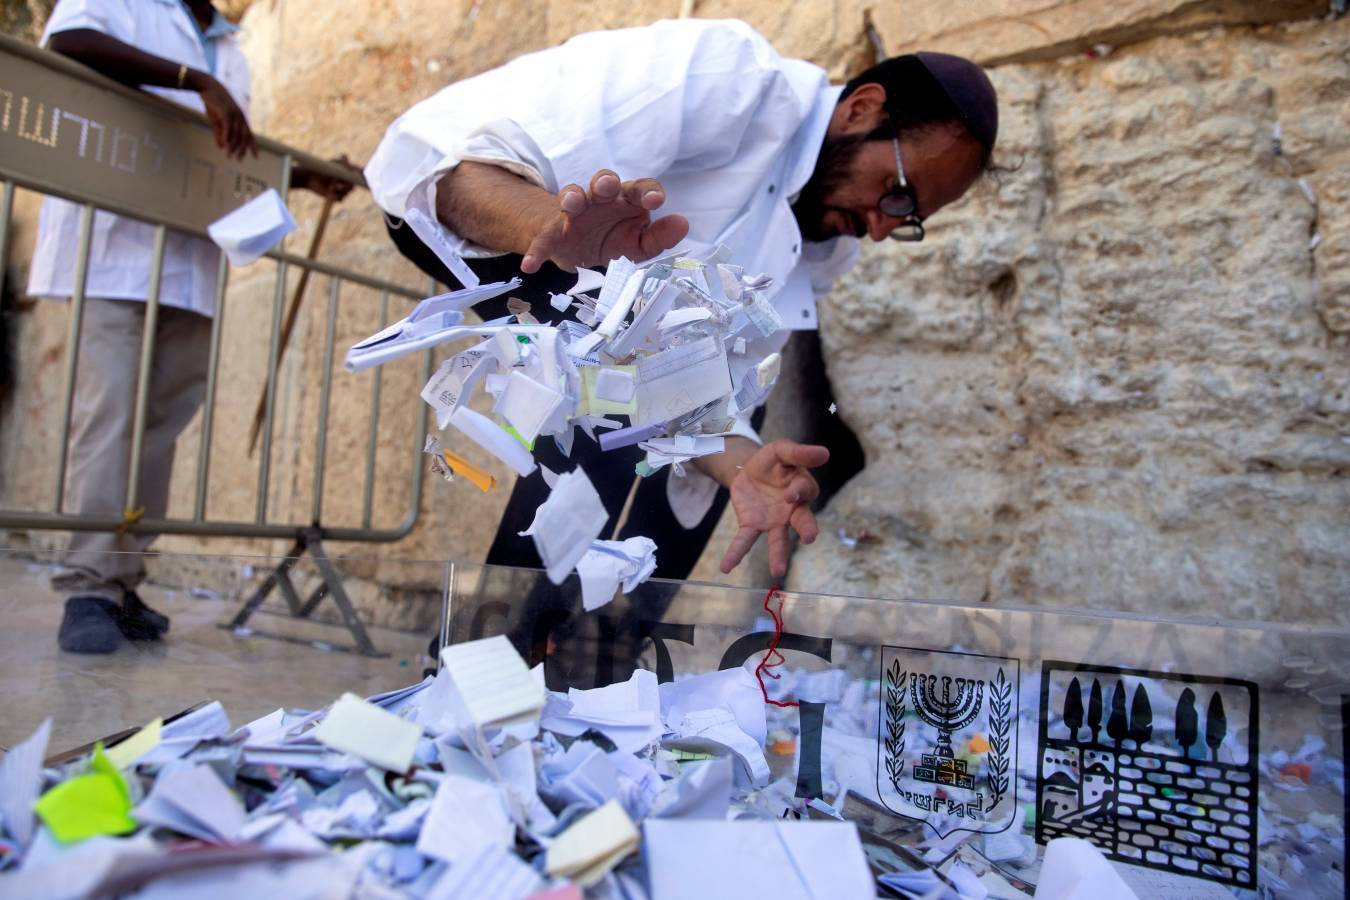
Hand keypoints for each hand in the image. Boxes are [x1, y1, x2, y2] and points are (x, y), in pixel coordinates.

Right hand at [197, 75, 255, 159]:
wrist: (206, 86)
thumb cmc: (213, 103)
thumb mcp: (217, 120)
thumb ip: (220, 134)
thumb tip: (221, 147)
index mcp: (240, 119)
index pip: (249, 134)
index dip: (253, 146)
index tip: (256, 157)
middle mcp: (240, 117)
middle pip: (244, 136)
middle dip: (242, 149)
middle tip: (238, 159)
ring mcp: (234, 113)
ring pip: (236, 133)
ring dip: (233, 146)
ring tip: (229, 155)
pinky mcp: (225, 111)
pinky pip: (228, 126)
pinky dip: (227, 136)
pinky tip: (225, 144)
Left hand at [295, 154, 360, 201]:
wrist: (309, 177)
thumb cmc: (321, 168)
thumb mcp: (334, 164)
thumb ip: (346, 165)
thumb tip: (357, 169)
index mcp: (347, 172)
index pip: (359, 175)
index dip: (363, 177)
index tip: (365, 178)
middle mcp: (346, 182)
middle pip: (355, 185)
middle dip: (349, 184)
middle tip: (341, 181)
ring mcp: (341, 190)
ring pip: (348, 192)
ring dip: (341, 188)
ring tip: (333, 185)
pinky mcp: (336, 197)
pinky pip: (341, 198)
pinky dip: (336, 194)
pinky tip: (330, 190)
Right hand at [521, 169, 688, 273]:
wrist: (580, 247)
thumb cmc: (615, 237)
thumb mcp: (639, 243)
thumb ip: (660, 236)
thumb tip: (682, 224)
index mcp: (626, 199)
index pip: (640, 188)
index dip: (647, 192)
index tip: (655, 202)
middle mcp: (600, 199)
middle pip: (603, 181)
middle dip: (605, 182)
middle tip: (607, 188)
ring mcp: (575, 213)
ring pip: (571, 196)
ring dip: (571, 197)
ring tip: (572, 205)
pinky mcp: (555, 233)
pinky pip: (543, 239)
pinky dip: (536, 250)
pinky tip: (530, 265)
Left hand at [720, 440, 828, 578]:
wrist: (748, 469)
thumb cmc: (772, 462)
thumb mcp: (781, 450)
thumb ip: (799, 452)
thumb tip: (825, 453)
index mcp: (802, 488)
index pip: (804, 491)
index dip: (797, 492)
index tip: (791, 494)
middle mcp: (792, 510)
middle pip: (803, 521)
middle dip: (807, 529)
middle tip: (809, 538)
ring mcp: (773, 521)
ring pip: (778, 540)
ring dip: (778, 555)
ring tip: (777, 571)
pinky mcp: (753, 525)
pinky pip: (746, 541)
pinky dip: (736, 553)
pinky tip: (727, 567)